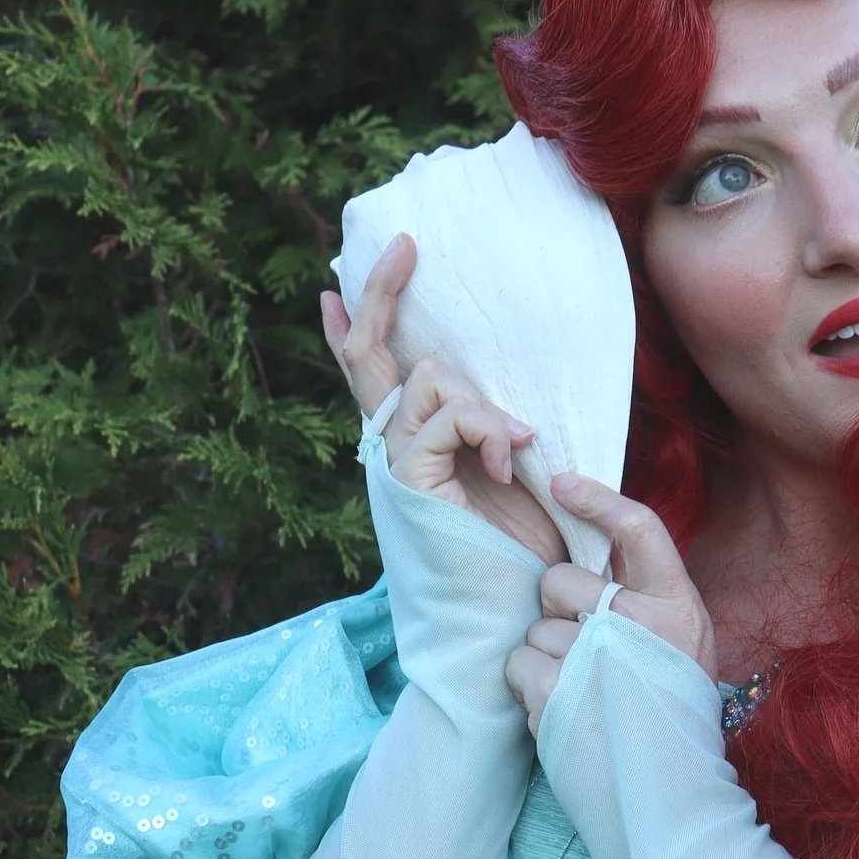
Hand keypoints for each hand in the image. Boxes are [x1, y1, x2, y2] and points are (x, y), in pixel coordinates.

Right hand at [322, 235, 567, 566]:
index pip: (374, 375)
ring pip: (430, 381)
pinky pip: (450, 417)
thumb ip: (489, 432)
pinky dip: (489, 431)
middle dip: (384, 296)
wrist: (510, 613)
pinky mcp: (410, 478)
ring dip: (484, 407)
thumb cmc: (520, 553)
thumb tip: (500, 403)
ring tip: (515, 453)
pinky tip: (511, 465)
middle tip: (403, 245)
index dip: (361, 327)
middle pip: (373, 357)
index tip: (337, 287)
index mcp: (415, 446)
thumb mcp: (511, 474)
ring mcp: (397, 463)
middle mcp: (394, 449)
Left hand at [503, 473, 719, 738]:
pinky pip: (518, 664)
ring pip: (534, 628)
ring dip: (546, 657)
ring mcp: (596, 658)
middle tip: (584, 648)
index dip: (596, 498)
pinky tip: (562, 708)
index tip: (562, 484)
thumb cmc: (671, 711)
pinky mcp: (559, 694)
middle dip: (556, 608)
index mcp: (677, 606)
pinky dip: (529, 687)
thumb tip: (600, 553)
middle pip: (560, 579)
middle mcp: (639, 624)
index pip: (637, 528)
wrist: (672, 792)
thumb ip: (649, 599)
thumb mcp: (682, 644)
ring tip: (581, 691)